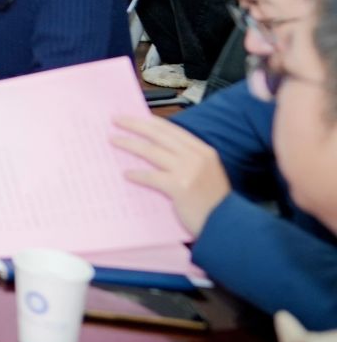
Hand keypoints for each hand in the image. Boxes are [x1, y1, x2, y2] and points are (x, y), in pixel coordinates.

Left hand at [114, 113, 230, 234]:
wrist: (228, 224)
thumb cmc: (213, 202)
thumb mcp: (206, 173)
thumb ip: (187, 159)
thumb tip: (154, 149)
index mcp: (203, 150)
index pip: (171, 129)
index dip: (150, 121)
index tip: (133, 117)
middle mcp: (196, 156)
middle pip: (158, 134)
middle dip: (135, 125)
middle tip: (116, 120)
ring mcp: (188, 170)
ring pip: (151, 151)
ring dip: (129, 144)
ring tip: (114, 141)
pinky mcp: (179, 187)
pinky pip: (151, 177)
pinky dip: (137, 174)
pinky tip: (126, 173)